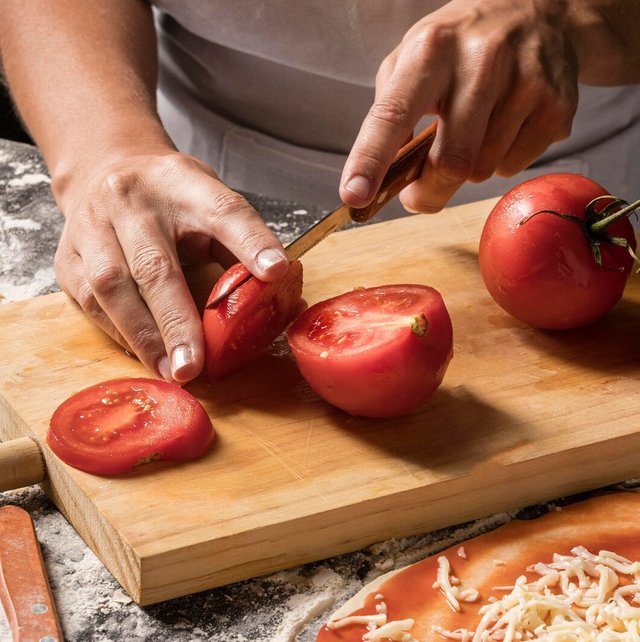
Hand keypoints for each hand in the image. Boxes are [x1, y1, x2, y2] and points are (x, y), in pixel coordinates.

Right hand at [53, 148, 288, 383]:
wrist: (105, 169)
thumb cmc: (171, 197)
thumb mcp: (210, 202)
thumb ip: (241, 242)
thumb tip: (283, 287)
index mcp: (182, 184)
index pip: (223, 211)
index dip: (251, 242)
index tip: (276, 272)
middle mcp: (131, 201)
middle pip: (154, 264)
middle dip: (176, 321)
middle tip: (195, 365)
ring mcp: (91, 226)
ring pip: (111, 287)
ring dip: (143, 336)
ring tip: (172, 371)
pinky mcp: (67, 254)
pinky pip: (87, 302)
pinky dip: (119, 332)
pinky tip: (144, 353)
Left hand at [340, 0, 579, 213]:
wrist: (539, 11)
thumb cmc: (459, 48)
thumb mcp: (412, 60)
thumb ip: (390, 113)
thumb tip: (387, 174)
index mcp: (430, 50)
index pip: (393, 114)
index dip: (370, 160)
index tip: (354, 195)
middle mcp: (481, 61)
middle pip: (449, 163)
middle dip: (428, 191)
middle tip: (419, 192)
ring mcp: (525, 82)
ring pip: (481, 170)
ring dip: (467, 168)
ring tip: (473, 130)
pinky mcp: (556, 106)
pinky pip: (512, 167)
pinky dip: (499, 160)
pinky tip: (504, 126)